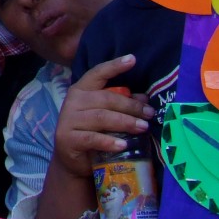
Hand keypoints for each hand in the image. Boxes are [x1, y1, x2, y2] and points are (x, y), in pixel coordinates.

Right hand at [53, 54, 154, 177]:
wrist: (72, 159)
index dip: (114, 66)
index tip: (132, 59)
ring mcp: (68, 120)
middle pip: (105, 98)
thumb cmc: (92, 132)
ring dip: (125, 122)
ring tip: (143, 127)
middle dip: (131, 105)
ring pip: (101, 117)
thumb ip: (122, 105)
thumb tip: (145, 97)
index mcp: (81, 90)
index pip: (97, 73)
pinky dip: (109, 141)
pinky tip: (123, 144)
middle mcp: (73, 101)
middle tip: (149, 113)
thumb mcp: (107, 115)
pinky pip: (92, 138)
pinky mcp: (68, 139)